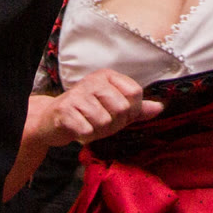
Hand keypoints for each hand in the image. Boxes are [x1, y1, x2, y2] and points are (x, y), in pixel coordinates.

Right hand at [34, 69, 162, 147]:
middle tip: (101, 123)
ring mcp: (78, 94)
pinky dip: (84, 135)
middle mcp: (93, 81)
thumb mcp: (114, 108)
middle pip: (122, 108)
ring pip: (104, 121)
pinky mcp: (64, 110)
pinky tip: (77, 129)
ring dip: (98, 131)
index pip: (135, 93)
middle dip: (114, 124)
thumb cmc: (87, 114)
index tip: (120, 116)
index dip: (132, 111)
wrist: (51, 120)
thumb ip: (137, 109)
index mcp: (108, 76)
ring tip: (88, 125)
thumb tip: (160, 108)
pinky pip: (87, 129)